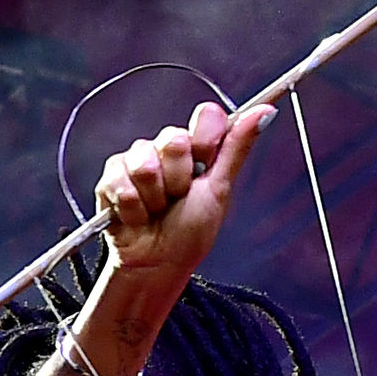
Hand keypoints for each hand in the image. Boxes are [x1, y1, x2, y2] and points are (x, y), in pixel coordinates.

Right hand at [96, 99, 275, 288]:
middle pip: (173, 139)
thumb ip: (237, 147)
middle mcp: (166, 147)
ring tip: (155, 210)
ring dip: (153, 198)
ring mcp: (136, 159)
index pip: (207, 115)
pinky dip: (132, 208)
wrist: (157, 264)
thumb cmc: (189, 233)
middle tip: (177, 199)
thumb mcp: (220, 190)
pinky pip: (121, 183)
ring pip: (145, 164)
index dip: (206, 141)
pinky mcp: (110, 177)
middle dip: (178, 179)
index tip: (204, 167)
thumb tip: (266, 110)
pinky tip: (137, 216)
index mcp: (197, 146)